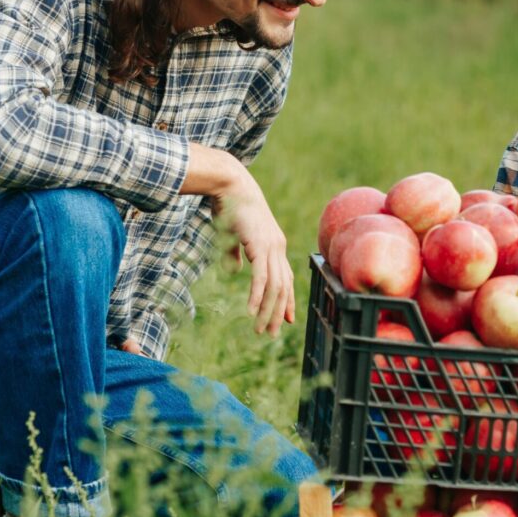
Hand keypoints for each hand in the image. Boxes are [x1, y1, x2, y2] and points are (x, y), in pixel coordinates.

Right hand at [213, 164, 293, 336]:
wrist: (230, 184)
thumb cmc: (229, 206)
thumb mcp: (233, 236)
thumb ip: (236, 254)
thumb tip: (235, 270)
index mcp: (275, 245)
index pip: (286, 278)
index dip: (288, 300)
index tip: (288, 320)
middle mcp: (278, 247)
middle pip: (283, 287)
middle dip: (279, 312)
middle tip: (273, 332)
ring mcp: (270, 246)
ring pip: (274, 287)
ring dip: (268, 310)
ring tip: (261, 329)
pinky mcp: (259, 245)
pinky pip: (261, 277)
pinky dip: (257, 296)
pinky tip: (252, 312)